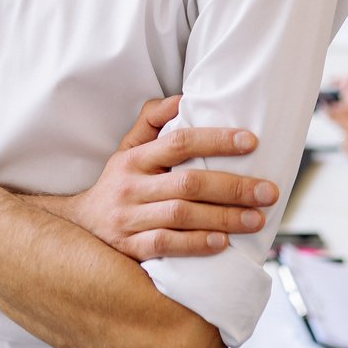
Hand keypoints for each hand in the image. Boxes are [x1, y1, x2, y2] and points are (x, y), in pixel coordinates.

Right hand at [63, 95, 276, 259]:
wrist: (79, 228)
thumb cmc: (117, 184)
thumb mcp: (127, 149)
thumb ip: (152, 122)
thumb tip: (183, 98)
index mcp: (135, 158)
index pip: (180, 142)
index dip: (216, 140)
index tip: (251, 142)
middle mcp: (131, 186)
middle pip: (188, 183)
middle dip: (233, 187)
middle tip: (268, 192)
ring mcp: (129, 219)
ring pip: (181, 216)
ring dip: (223, 218)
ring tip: (256, 219)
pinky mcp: (130, 248)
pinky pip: (166, 246)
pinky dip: (195, 244)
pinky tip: (221, 243)